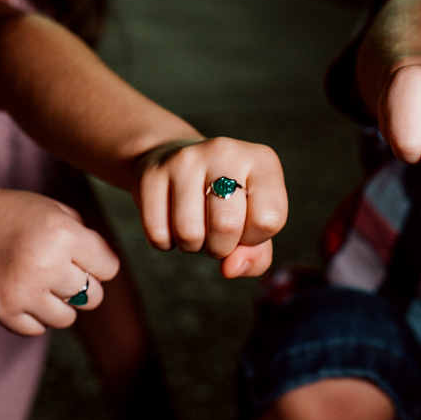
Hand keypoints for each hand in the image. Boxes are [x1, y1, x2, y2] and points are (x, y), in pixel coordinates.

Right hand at [0, 186, 119, 336]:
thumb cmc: (16, 216)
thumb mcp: (56, 210)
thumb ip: (88, 238)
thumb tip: (106, 273)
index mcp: (64, 234)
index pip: (109, 269)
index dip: (97, 261)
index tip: (78, 254)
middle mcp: (45, 264)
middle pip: (93, 297)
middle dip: (82, 285)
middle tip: (60, 270)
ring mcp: (22, 292)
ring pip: (67, 318)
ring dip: (59, 303)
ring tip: (40, 282)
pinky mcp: (3, 311)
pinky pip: (37, 329)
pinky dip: (34, 315)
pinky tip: (22, 291)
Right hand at [135, 137, 287, 278]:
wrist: (173, 160)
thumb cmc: (223, 201)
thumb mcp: (251, 223)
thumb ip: (256, 255)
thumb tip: (230, 269)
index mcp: (261, 160)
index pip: (268, 219)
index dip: (253, 238)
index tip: (244, 225)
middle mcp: (225, 151)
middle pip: (227, 226)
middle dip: (220, 247)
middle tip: (215, 232)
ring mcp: (185, 159)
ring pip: (189, 233)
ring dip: (191, 245)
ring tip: (194, 223)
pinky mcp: (152, 173)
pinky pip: (158, 234)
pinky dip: (165, 240)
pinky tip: (171, 218)